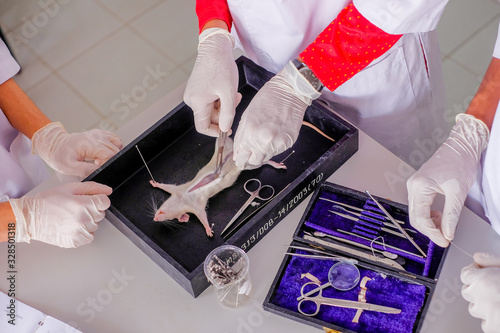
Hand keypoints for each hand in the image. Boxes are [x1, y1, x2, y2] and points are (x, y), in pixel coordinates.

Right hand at [9, 182, 111, 247]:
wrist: (30, 217)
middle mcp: (84, 219)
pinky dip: (84, 232)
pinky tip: (72, 226)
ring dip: (88, 221)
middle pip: (101, 214)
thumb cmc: (47, 201)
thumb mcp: (70, 188)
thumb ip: (92, 188)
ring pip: (95, 225)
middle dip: (92, 210)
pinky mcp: (75, 241)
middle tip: (76, 208)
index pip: (105, 202)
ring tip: (72, 217)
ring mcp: (80, 232)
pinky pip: (89, 236)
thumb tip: (108, 191)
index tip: (89, 200)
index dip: (98, 199)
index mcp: (84, 205)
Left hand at [32, 122, 121, 177]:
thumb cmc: (60, 156)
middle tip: (96, 164)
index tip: (97, 166)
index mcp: (89, 143)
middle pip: (115, 150)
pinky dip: (113, 147)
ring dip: (112, 153)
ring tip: (99, 159)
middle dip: (109, 160)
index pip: (110, 154)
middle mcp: (96, 136)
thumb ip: (87, 170)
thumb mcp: (70, 167)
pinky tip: (102, 153)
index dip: (106, 163)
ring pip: (117, 144)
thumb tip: (100, 171)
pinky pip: (114, 139)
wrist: (54, 145)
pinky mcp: (100, 133)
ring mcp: (99, 133)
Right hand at [183, 28, 240, 136]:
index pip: (202, 127)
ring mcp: (193, 94)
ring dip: (223, 105)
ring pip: (210, 109)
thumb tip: (225, 129)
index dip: (215, 131)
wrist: (214, 47)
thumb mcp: (229, 93)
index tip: (228, 130)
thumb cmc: (221, 67)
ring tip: (233, 93)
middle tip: (236, 101)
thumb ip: (228, 114)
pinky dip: (219, 99)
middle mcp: (191, 99)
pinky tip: (226, 90)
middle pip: (208, 117)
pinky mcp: (196, 89)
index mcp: (197, 101)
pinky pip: (208, 101)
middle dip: (224, 113)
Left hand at [233, 61, 320, 168]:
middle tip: (251, 152)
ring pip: (266, 158)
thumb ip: (240, 138)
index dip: (240, 161)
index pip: (242, 158)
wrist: (289, 92)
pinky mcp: (288, 143)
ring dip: (262, 153)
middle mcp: (264, 140)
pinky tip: (273, 136)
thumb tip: (237, 155)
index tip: (240, 161)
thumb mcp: (246, 116)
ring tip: (263, 139)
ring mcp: (278, 142)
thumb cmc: (266, 100)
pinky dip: (273, 147)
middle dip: (251, 159)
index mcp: (251, 132)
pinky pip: (277, 152)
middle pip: (254, 161)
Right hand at [406, 114, 488, 246]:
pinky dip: (428, 215)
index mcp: (419, 187)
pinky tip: (440, 216)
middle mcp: (412, 186)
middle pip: (415, 217)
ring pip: (416, 213)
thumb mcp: (458, 193)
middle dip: (430, 230)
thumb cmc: (459, 163)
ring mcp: (414, 186)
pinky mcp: (418, 187)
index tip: (444, 242)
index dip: (432, 233)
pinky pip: (419, 206)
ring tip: (445, 225)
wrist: (460, 147)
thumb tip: (448, 234)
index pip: (420, 218)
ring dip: (429, 223)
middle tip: (445, 238)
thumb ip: (451, 216)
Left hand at [461, 252, 499, 332]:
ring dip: (483, 304)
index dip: (474, 271)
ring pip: (474, 307)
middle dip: (477, 287)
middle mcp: (481, 297)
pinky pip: (485, 322)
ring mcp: (486, 314)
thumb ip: (492, 260)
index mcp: (483, 280)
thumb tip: (478, 258)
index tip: (482, 271)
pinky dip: (492, 318)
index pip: (465, 274)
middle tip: (494, 285)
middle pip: (468, 290)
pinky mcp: (493, 327)